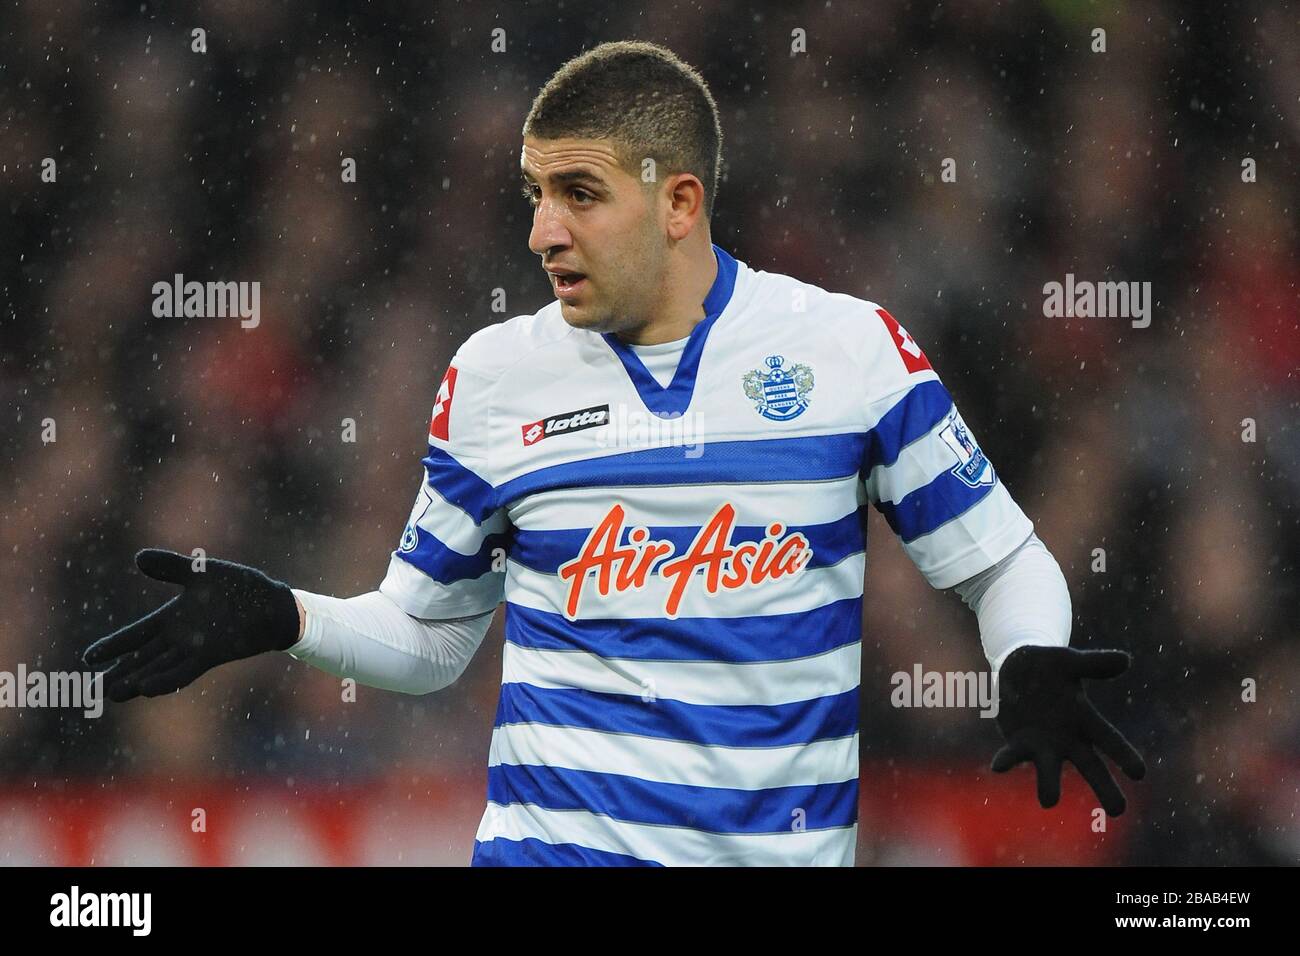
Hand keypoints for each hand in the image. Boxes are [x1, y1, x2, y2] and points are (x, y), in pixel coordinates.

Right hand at [82, 549, 300, 702]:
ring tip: (113, 693)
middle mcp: (180, 637)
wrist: (272, 604)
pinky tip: (147, 688)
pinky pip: (184, 671)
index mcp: (173, 617)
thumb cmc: (239, 588)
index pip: (136, 634)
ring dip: (136, 680)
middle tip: (91, 690)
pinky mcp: (212, 655)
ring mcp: (194, 649)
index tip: (88, 659)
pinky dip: (166, 679)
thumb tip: (139, 558)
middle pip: (141, 658)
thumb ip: (171, 567)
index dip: (113, 646)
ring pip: (158, 669)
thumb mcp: (201, 572)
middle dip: (118, 672)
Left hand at [991, 645, 1145, 815]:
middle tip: (1118, 811)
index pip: (1109, 739)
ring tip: (1049, 801)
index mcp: (1085, 718)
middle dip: (1104, 787)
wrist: (1019, 668)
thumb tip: (1126, 660)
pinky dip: (1007, 760)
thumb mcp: (1071, 662)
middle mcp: (1068, 737)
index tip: (1140, 773)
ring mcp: (1043, 743)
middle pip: (1090, 766)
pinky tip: (998, 766)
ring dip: (1048, 783)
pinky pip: (1013, 754)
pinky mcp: (1018, 742)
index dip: (1124, 755)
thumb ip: (1095, 664)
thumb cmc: (1052, 666)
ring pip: (1049, 769)